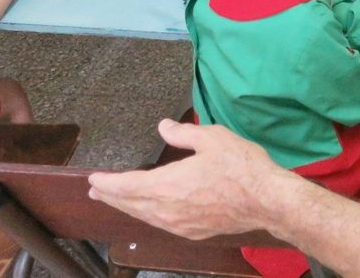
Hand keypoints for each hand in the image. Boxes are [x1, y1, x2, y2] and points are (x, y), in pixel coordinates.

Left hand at [88, 119, 293, 239]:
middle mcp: (166, 210)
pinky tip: (152, 212)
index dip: (107, 182)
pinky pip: (161, 224)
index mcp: (166, 185)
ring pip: (144, 217)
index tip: (93, 179)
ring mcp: (179, 224)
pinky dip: (148, 216)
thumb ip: (182, 133)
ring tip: (118, 201)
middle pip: (130, 204)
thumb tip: (164, 127)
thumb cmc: (240, 167)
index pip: (125, 186)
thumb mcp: (212, 138)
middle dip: (111, 196)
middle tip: (97, 191)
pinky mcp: (193, 231)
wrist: (266, 200)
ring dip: (128, 207)